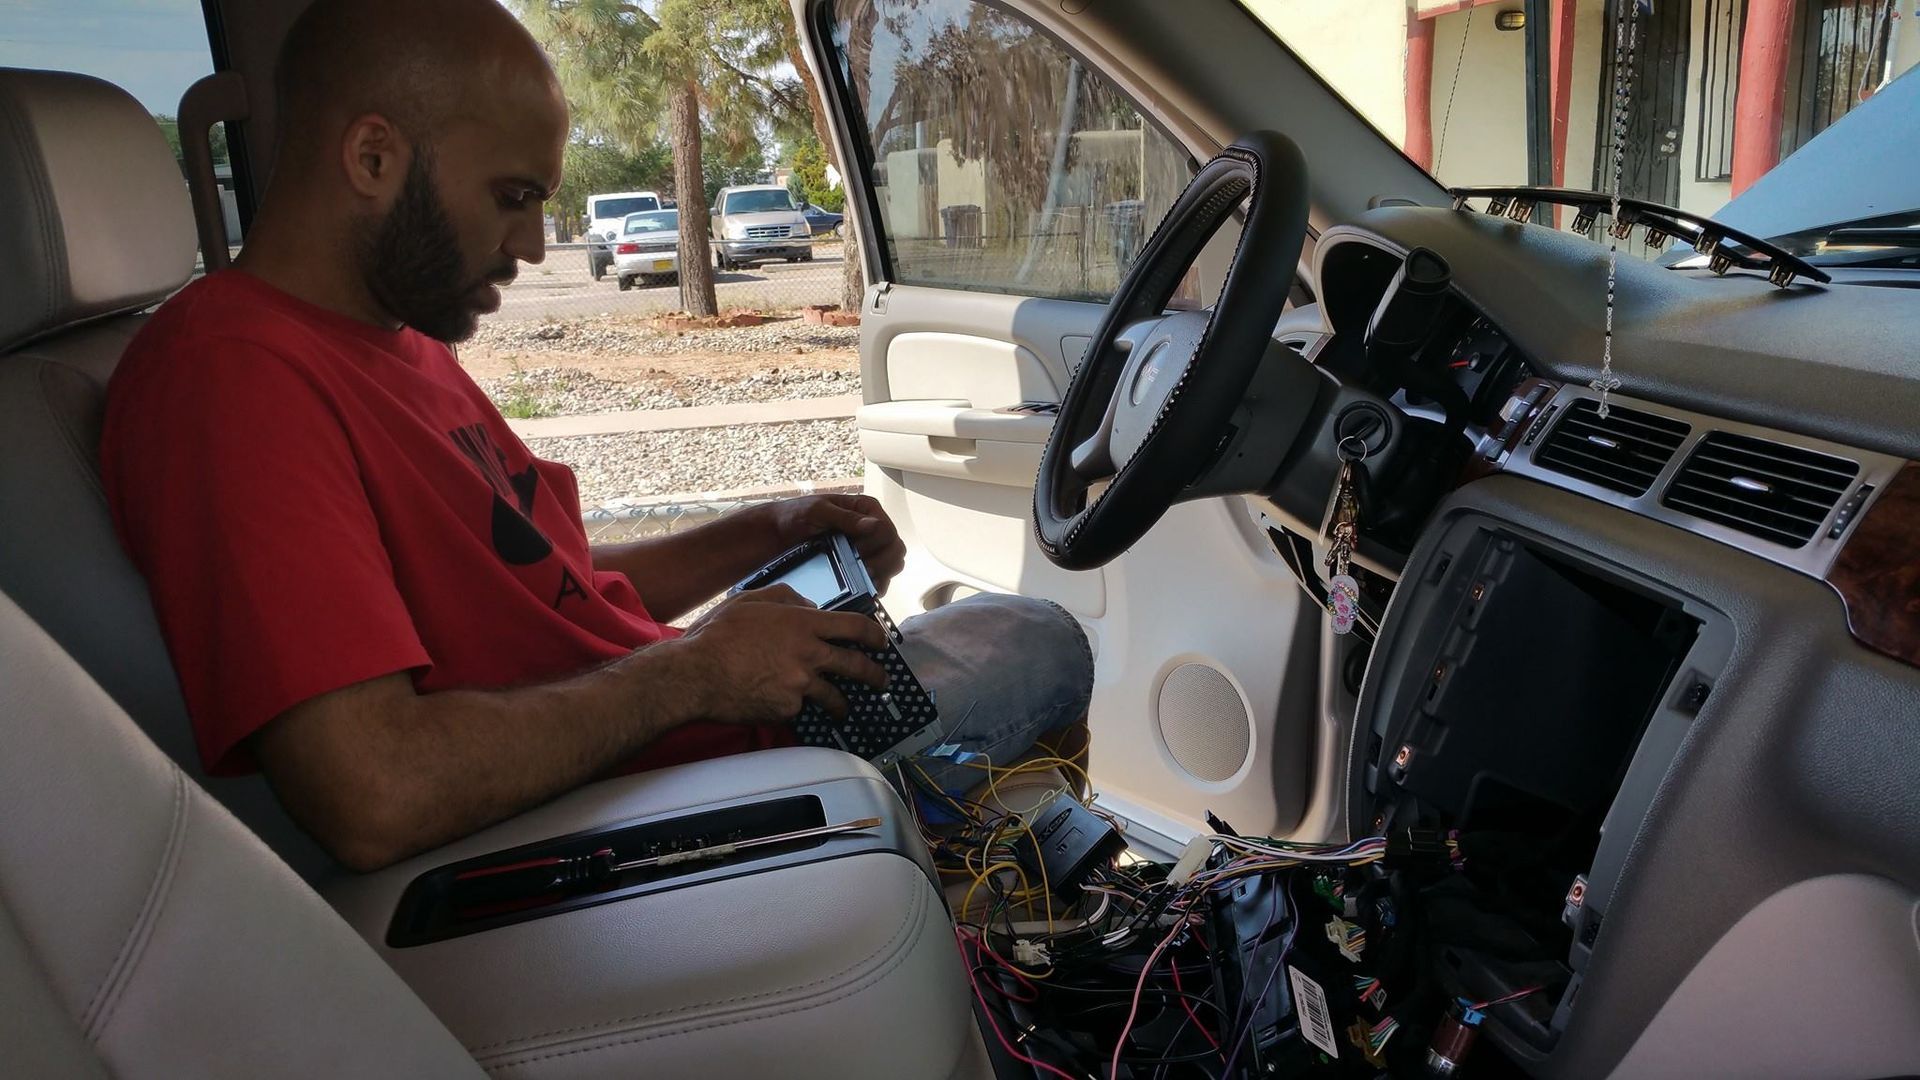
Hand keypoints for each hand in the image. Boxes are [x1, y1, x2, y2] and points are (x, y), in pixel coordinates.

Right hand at [669, 585, 889, 721]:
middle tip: (881, 680)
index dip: (874, 635)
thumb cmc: (717, 634)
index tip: (881, 642)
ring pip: (835, 696)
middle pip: (857, 666)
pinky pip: (799, 709)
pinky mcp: (787, 709)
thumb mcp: (750, 600)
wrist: (695, 674)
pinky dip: (795, 708)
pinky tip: (783, 705)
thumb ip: (785, 598)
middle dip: (875, 675)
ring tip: (843, 709)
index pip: (855, 627)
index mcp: (802, 623)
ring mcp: (800, 684)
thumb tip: (808, 605)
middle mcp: (809, 654)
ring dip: (843, 704)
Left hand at [765, 493, 907, 594]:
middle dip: (882, 563)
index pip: (888, 530)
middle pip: (895, 550)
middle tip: (863, 571)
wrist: (773, 535)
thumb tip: (873, 525)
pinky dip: (873, 587)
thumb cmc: (793, 516)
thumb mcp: (817, 511)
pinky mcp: (858, 568)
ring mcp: (867, 550)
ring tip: (862, 581)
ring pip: (891, 567)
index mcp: (866, 509)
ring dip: (880, 576)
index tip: (856, 551)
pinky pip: (877, 580)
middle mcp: (871, 530)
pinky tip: (861, 590)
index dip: (876, 544)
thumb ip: (845, 518)